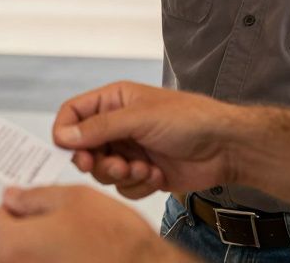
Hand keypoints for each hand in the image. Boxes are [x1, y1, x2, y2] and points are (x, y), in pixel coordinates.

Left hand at [0, 186, 189, 262]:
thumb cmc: (116, 241)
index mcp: (14, 245)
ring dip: (42, 253)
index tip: (30, 208)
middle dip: (27, 233)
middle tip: (59, 226)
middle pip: (8, 248)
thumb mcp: (74, 198)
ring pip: (28, 262)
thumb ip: (34, 197)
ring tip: (75, 245)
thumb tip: (13, 198)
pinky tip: (79, 259)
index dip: (13, 211)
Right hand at [52, 81, 253, 199]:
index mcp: (114, 101)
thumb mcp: (139, 117)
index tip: (68, 150)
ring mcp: (130, 150)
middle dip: (96, 161)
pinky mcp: (143, 174)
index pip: (73, 114)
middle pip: (83, 148)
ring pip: (102, 172)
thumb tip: (64, 135)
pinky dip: (138, 185)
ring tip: (142, 168)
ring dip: (121, 174)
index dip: (65, 132)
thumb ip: (99, 127)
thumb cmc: (189, 119)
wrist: (225, 147)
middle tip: (111, 165)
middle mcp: (118, 125)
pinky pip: (123, 188)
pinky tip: (157, 174)